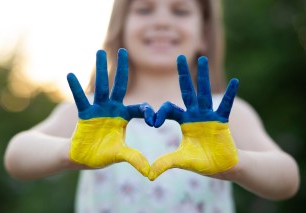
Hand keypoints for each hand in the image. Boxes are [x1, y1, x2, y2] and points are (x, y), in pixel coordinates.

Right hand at [67, 48, 153, 176]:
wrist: (81, 158)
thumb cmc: (101, 155)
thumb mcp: (119, 156)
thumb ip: (134, 159)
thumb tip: (151, 172)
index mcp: (123, 118)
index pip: (138, 109)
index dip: (147, 111)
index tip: (155, 119)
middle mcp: (111, 109)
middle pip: (118, 86)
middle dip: (122, 69)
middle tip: (124, 51)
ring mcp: (97, 109)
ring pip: (100, 86)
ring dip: (100, 70)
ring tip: (99, 51)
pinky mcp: (83, 113)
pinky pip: (79, 99)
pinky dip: (75, 88)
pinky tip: (70, 74)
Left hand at [148, 55, 238, 179]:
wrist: (224, 168)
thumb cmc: (204, 163)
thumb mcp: (182, 161)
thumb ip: (166, 163)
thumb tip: (149, 174)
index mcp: (184, 122)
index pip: (170, 109)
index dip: (160, 112)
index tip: (152, 121)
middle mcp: (196, 115)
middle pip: (188, 91)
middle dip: (183, 74)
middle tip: (178, 57)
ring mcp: (210, 116)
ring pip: (205, 93)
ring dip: (203, 77)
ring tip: (203, 58)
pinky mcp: (222, 121)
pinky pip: (226, 105)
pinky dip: (230, 94)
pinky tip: (235, 81)